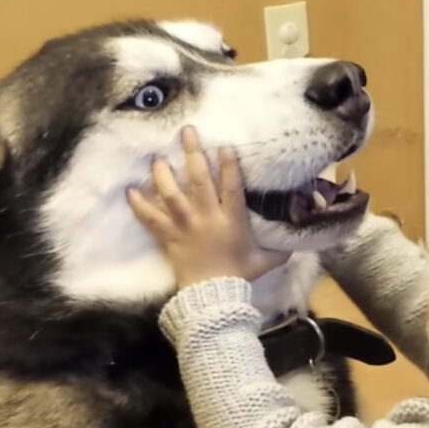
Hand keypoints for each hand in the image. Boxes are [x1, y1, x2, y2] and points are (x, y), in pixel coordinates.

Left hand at [127, 126, 290, 287]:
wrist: (212, 296)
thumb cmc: (239, 276)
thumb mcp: (264, 261)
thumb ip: (279, 249)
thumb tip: (298, 242)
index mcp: (231, 220)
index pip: (231, 186)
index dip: (229, 165)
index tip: (224, 146)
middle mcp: (207, 217)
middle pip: (198, 180)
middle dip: (192, 154)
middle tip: (187, 131)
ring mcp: (185, 226)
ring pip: (171, 194)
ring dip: (163, 174)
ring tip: (157, 157)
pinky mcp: (168, 237)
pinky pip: (150, 218)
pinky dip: (139, 205)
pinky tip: (130, 191)